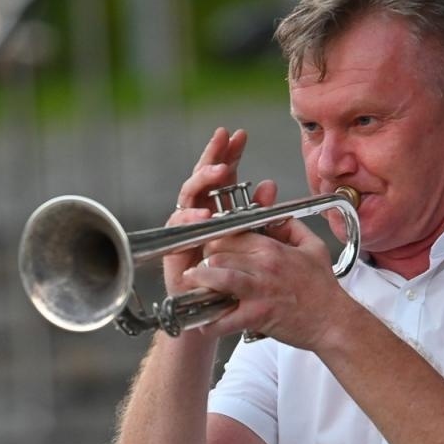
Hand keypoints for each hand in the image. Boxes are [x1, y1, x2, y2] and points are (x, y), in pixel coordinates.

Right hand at [162, 127, 266, 293]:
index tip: (239, 134)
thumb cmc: (231, 277)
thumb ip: (259, 213)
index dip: (230, 153)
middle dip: (212, 155)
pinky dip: (191, 216)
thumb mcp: (252, 241)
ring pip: (189, 194)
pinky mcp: (174, 243)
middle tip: (223, 139)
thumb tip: (269, 186)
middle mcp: (200, 213)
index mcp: (218, 208)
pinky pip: (178, 224)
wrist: (212, 309)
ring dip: (203, 181)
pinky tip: (204, 213)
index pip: (223, 175)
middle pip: (202, 177)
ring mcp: (185, 227)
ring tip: (219, 172)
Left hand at [178, 213, 357, 350]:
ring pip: (217, 277)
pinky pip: (225, 317)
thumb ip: (292, 227)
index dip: (215, 239)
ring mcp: (259, 290)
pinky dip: (211, 322)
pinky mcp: (257, 315)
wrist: (334, 321)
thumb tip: (277, 215)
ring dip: (201, 282)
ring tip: (193, 287)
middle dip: (203, 260)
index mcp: (273, 248)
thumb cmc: (323, 289)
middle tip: (198, 269)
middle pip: (218, 252)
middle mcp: (263, 266)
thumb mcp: (314, 248)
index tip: (208, 247)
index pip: (232, 234)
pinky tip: (205, 323)